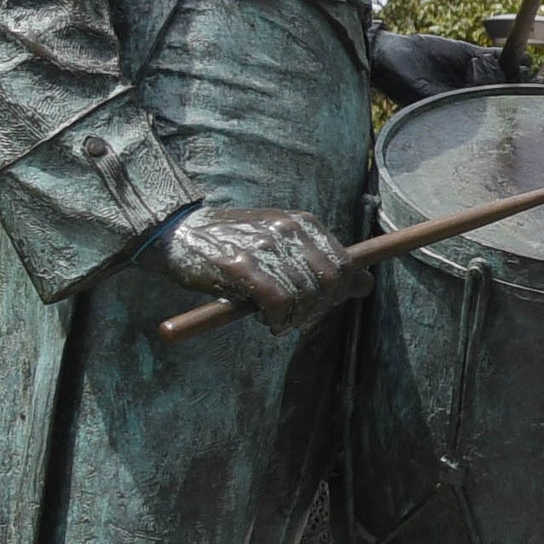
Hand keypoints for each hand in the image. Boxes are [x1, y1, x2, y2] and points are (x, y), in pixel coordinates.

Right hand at [159, 202, 363, 332]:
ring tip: (276, 320)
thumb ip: (321, 264)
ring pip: (306, 295)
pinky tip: (265, 319)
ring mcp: (265, 246)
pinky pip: (279, 302)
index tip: (319, 306)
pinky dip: (277, 319)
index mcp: (301, 222)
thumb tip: (366, 285)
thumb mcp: (281, 247)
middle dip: (319, 309)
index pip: (345, 263)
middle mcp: (288, 229)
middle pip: (331, 282)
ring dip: (295, 318)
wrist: (176, 231)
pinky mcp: (240, 266)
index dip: (339, 293)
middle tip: (296, 319)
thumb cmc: (232, 245)